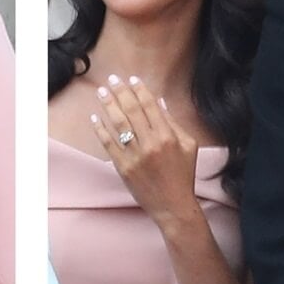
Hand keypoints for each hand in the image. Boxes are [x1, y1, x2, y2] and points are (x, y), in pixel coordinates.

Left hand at [91, 74, 201, 230]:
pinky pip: (109, 144)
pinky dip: (101, 130)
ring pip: (119, 124)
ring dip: (108, 105)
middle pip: (132, 111)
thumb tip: (159, 101)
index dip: (140, 89)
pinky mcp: (124, 168)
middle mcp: (151, 144)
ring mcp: (136, 156)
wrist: (173, 205)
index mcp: (168, 136)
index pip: (150, 106)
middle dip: (121, 92)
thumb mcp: (188, 145)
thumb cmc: (183, 174)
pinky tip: (95, 118)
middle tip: (112, 79)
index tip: (131, 78)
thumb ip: (173, 122)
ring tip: (101, 92)